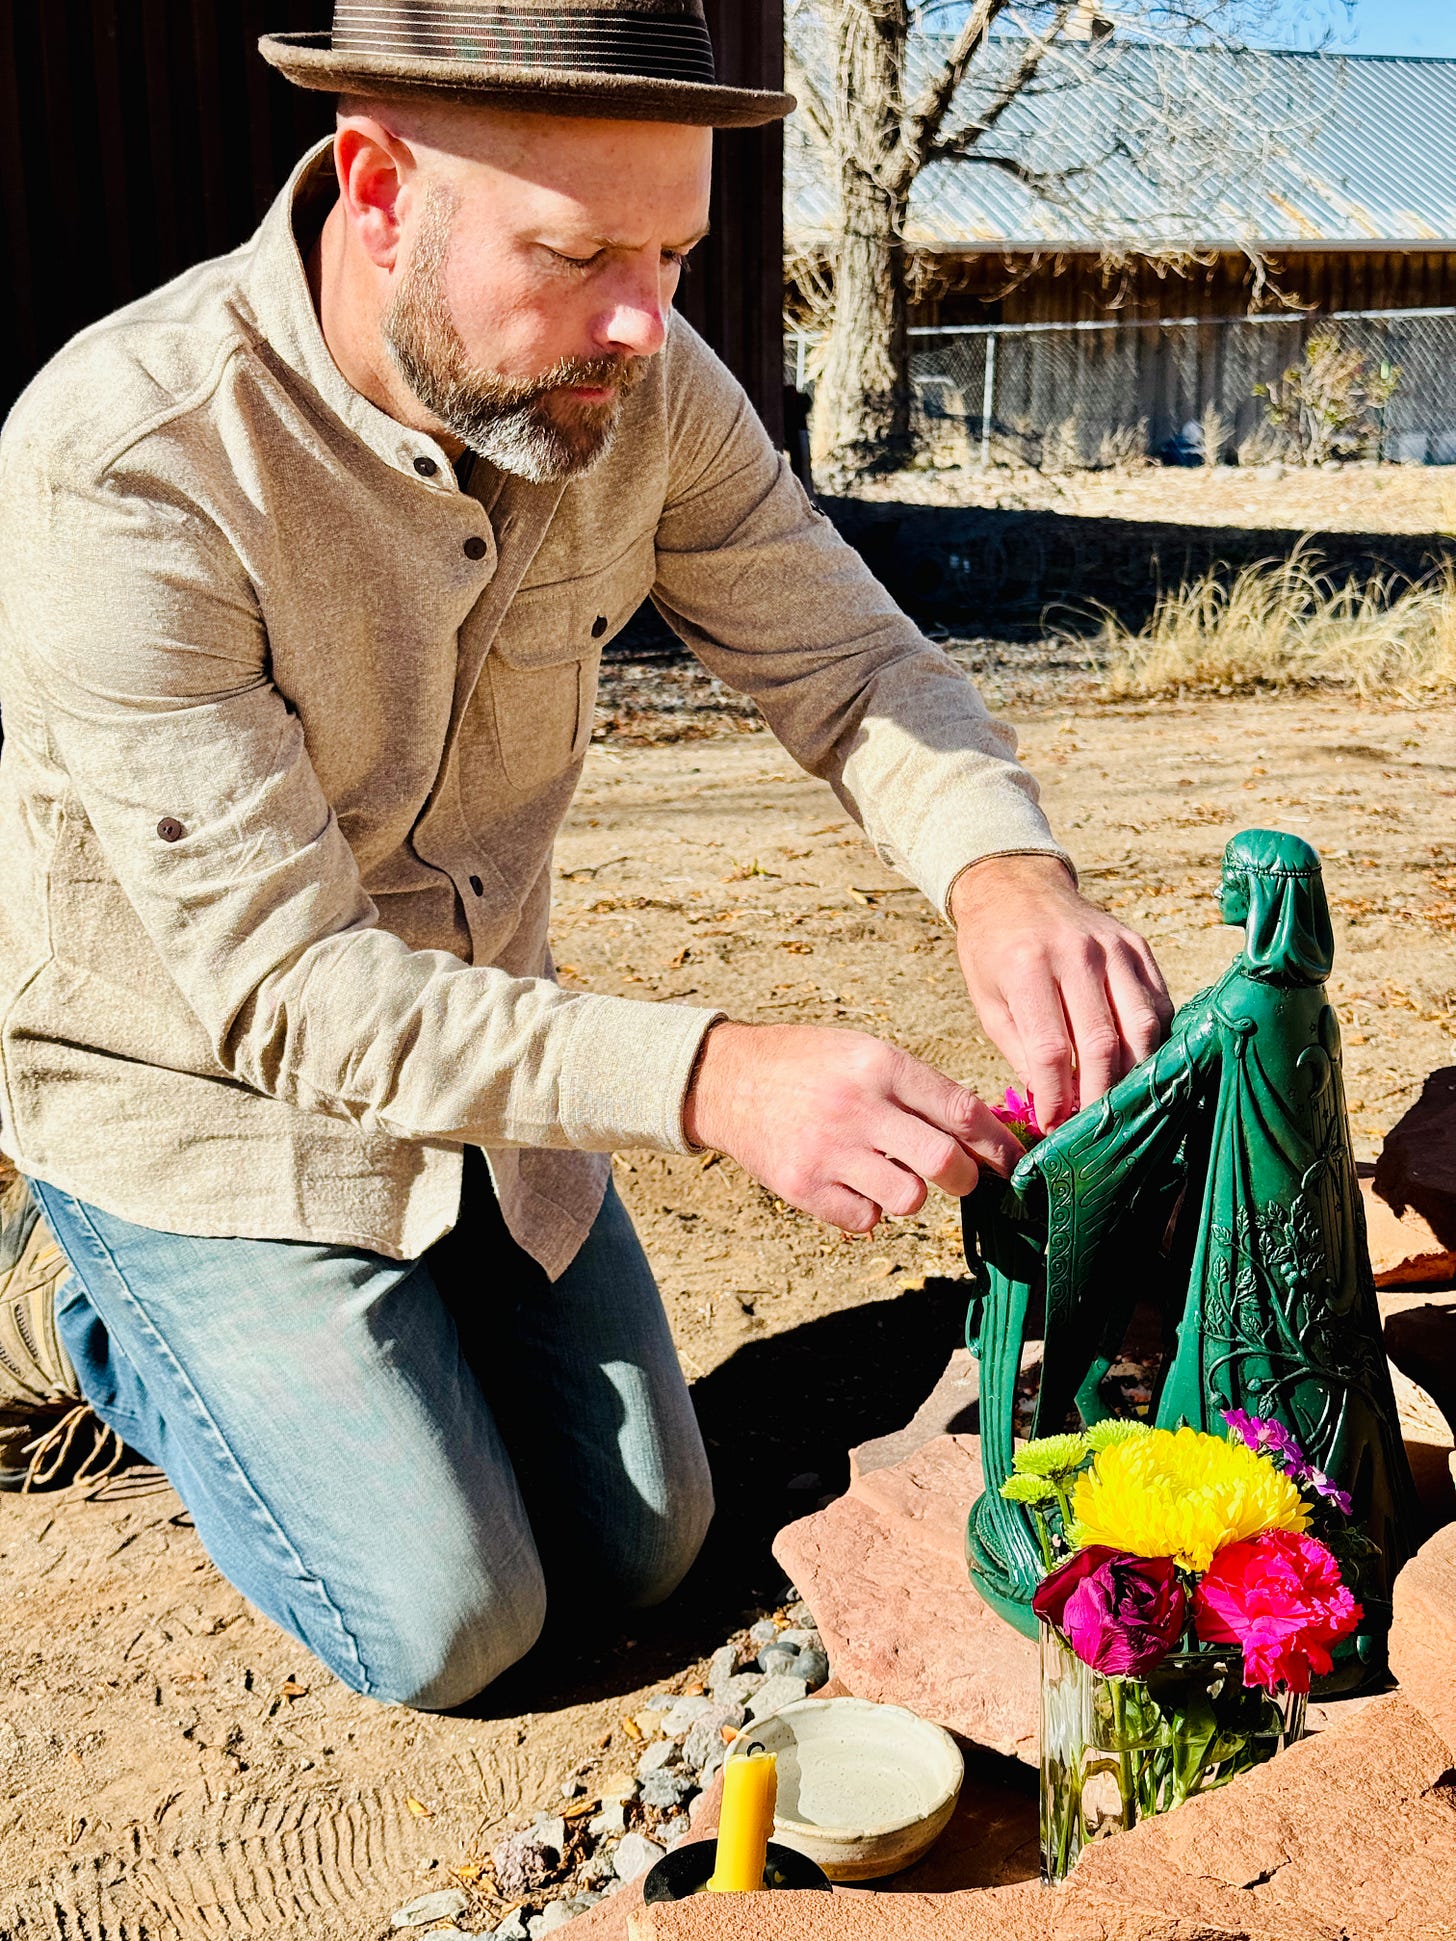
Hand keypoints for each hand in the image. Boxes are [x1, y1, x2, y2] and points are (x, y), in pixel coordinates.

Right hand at [683, 1021, 1025, 1233]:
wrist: (727, 1078)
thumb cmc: (809, 1064)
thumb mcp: (865, 1052)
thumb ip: (918, 1089)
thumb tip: (982, 1133)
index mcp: (880, 1065)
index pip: (962, 1110)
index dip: (998, 1144)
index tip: (1014, 1162)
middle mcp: (858, 1106)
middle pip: (944, 1163)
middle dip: (966, 1179)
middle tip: (962, 1179)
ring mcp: (828, 1150)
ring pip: (909, 1198)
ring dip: (912, 1193)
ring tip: (890, 1173)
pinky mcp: (803, 1185)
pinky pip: (865, 1219)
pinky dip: (869, 1210)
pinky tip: (853, 1184)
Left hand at [950, 854, 1172, 1129]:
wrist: (1016, 886)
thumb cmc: (994, 951)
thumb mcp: (989, 1001)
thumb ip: (1021, 1051)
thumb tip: (1054, 1105)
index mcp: (1027, 967)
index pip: (1051, 1049)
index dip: (1056, 1096)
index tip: (1055, 1126)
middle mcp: (1076, 954)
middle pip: (1102, 1042)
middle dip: (1099, 1095)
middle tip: (1094, 1128)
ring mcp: (1114, 947)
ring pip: (1143, 1025)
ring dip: (1135, 1074)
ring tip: (1121, 1104)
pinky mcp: (1138, 946)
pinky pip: (1159, 1002)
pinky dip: (1155, 1041)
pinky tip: (1141, 1065)